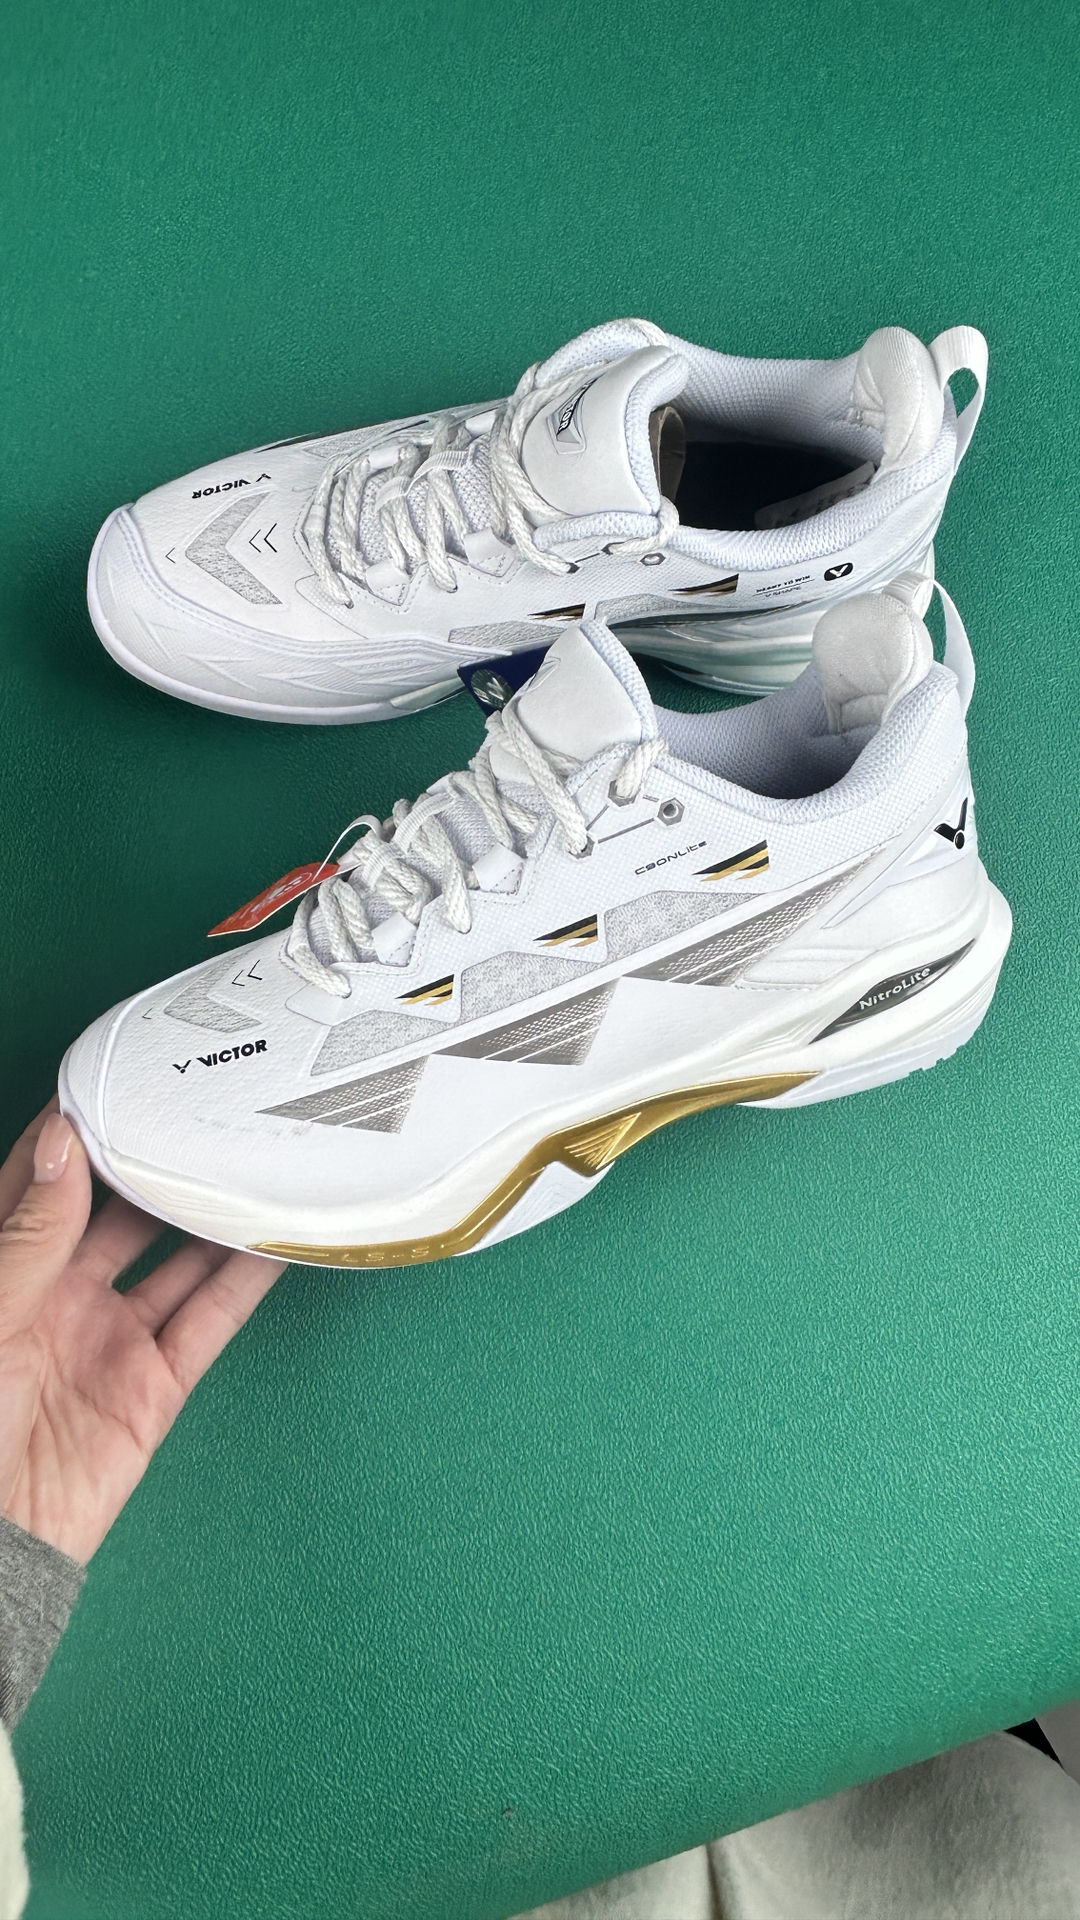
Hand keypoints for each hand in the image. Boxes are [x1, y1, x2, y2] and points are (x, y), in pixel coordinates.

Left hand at [0, 1103, 285, 1562]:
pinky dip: (245, 1280)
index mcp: (0, 1273)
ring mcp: (107, 1340)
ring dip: (210, 1214)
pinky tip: (274, 1240)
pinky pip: (207, 1321)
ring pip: (173, 1259)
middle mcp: (55, 1298)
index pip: (39, 1182)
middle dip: (155, 1164)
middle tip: (198, 1110)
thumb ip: (28, 1236)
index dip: (73, 1132)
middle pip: (117, 1212)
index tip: (113, 1080)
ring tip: (250, 1159)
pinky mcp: (153, 1387)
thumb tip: (64, 1146)